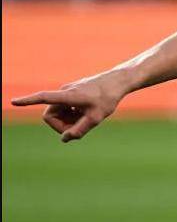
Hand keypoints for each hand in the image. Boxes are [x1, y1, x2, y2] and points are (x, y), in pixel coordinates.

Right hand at [11, 71, 129, 142]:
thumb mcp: (97, 118)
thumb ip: (80, 130)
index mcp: (68, 96)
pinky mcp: (71, 92)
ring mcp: (67, 91)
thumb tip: (63, 139)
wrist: (117, 82)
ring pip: (58, 112)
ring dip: (68, 120)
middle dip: (61, 125)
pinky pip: (64, 108)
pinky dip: (72, 114)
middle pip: (50, 115)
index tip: (13, 102)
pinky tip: (86, 114)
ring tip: (86, 120)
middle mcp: (64, 91)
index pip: (44, 97)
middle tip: (78, 130)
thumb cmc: (108, 99)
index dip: (28, 101)